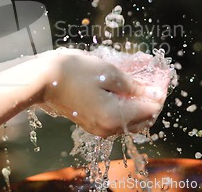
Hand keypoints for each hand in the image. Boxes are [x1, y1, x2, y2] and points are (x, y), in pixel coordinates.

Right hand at [38, 49, 166, 136]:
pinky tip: (121, 88)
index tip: (158, 76)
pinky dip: (124, 105)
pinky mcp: (91, 123)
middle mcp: (109, 128)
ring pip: (130, 120)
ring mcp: (99, 128)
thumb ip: (134, 86)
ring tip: (136, 81)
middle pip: (143, 120)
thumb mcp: (109, 73)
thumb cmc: (75, 72)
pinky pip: (116, 118)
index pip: (151, 109)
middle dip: (150, 100)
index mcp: (115, 117)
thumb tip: (155, 94)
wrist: (42, 80)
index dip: (158, 93)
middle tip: (150, 79)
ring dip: (138, 103)